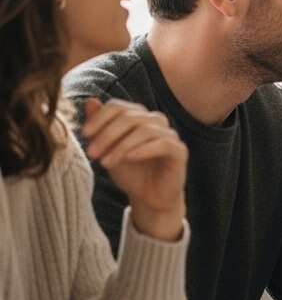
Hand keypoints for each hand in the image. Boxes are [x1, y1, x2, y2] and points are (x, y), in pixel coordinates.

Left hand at [80, 97, 186, 240]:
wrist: (149, 198)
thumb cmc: (130, 173)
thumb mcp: (108, 150)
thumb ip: (100, 126)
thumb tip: (90, 101)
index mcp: (138, 117)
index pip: (118, 106)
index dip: (99, 118)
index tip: (84, 135)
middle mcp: (156, 121)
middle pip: (129, 117)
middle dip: (107, 135)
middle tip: (92, 154)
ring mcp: (169, 135)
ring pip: (144, 130)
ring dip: (121, 146)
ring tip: (106, 163)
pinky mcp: (179, 151)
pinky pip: (163, 144)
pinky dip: (143, 149)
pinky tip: (129, 159)